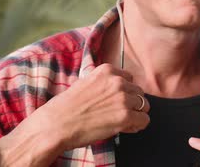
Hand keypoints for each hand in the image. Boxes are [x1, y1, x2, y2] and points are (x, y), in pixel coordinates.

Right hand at [0, 63, 149, 165]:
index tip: (117, 101)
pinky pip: (144, 121)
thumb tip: (118, 89)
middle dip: (131, 104)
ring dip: (136, 115)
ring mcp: (122, 99)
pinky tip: (125, 129)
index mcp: (107, 70)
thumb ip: (103, 83)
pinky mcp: (125, 116)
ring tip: (122, 122)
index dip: (125, 92)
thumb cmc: (66, 107)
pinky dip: (137, 126)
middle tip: (118, 114)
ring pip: (144, 105)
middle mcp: (117, 82)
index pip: (129, 79)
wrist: (55, 125)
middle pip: (138, 92)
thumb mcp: (85, 83)